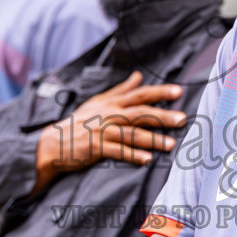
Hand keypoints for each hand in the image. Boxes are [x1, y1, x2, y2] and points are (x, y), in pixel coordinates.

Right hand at [32, 72, 185, 189]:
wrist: (53, 143)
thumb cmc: (79, 122)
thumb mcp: (99, 102)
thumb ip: (121, 90)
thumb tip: (138, 76)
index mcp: (111, 102)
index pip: (139, 94)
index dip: (159, 92)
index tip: (179, 91)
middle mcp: (109, 115)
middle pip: (140, 113)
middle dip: (162, 116)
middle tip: (182, 119)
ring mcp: (103, 131)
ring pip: (132, 134)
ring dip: (152, 139)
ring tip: (171, 145)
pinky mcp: (96, 148)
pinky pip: (118, 152)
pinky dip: (133, 155)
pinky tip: (147, 160)